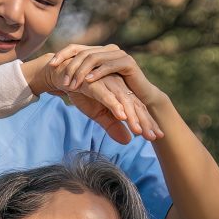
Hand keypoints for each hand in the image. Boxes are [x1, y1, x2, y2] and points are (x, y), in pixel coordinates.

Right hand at [27, 46, 164, 143]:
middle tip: (154, 137)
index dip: (148, 123)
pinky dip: (114, 104)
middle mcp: (117, 86)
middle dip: (145, 122)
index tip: (157, 138)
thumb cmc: (82, 92)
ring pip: (123, 101)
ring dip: (132, 116)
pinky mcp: (94, 82)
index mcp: (121, 93)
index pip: (138, 109)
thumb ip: (112, 126)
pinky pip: (106, 94)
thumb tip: (127, 142)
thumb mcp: (97, 114)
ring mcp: (106, 83)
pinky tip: (121, 115)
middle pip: (135, 105)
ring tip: (139, 131)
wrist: (61, 77)